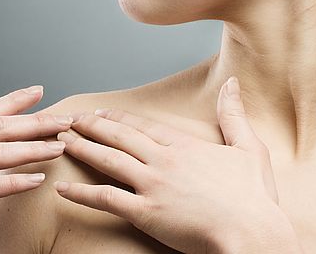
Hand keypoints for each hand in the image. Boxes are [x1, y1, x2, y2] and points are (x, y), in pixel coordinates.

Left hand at [54, 76, 294, 253]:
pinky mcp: (145, 214)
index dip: (120, 119)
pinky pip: (106, 199)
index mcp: (186, 145)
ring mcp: (153, 186)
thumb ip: (233, 115)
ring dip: (82, 149)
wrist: (251, 232)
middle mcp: (164, 160)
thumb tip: (233, 83)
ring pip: (109, 160)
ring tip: (60, 141)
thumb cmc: (254, 197)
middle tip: (70, 120)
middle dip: (92, 126)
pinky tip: (63, 188)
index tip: (101, 114)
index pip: (144, 126)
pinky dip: (82, 193)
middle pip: (120, 137)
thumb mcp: (249, 148)